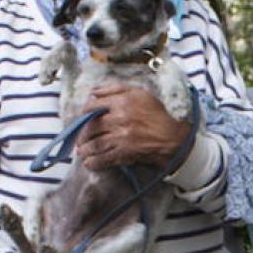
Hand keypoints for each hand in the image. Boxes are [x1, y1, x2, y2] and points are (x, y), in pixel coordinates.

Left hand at [77, 83, 191, 170]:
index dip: (84, 112)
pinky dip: (94, 162)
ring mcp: (121, 137)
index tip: (82, 117)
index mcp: (121, 102)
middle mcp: (118, 119)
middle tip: (79, 139)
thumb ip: (115, 89)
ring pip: (95, 144)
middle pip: (91, 127)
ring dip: (85, 149)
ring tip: (81, 152)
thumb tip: (93, 91)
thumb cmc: (157, 114)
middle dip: (82, 134)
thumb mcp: (140, 93)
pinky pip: (105, 158)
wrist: (172, 137)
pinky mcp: (125, 152)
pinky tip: (89, 163)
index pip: (92, 106)